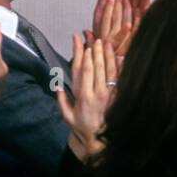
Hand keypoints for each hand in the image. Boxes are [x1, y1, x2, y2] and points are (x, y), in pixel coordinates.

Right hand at [56, 36, 117, 160]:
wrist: (100, 138)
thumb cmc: (82, 126)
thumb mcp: (67, 116)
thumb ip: (62, 101)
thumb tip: (57, 86)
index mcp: (83, 96)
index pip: (82, 71)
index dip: (82, 55)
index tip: (81, 43)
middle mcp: (96, 92)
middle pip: (95, 67)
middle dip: (94, 51)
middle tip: (94, 38)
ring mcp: (108, 93)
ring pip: (108, 70)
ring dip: (106, 55)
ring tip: (104, 42)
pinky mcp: (117, 95)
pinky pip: (119, 78)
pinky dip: (119, 66)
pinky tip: (119, 55)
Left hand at [88, 0, 151, 59]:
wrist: (101, 51)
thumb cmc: (102, 34)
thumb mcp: (101, 13)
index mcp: (124, 11)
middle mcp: (131, 17)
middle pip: (138, 2)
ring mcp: (134, 26)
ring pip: (140, 11)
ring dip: (143, 1)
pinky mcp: (133, 35)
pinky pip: (137, 25)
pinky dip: (139, 17)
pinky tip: (141, 9)